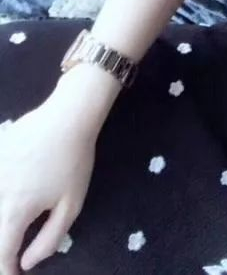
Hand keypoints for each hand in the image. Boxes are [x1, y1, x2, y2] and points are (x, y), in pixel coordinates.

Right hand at [0, 102, 95, 272]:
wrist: (68, 115)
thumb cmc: (73, 161)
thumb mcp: (71, 205)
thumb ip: (48, 239)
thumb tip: (26, 263)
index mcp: (15, 210)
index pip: (1, 253)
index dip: (6, 270)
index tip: (15, 273)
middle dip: (1, 245)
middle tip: (14, 248)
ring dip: (1, 220)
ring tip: (11, 224)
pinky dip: (1, 193)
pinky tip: (15, 186)